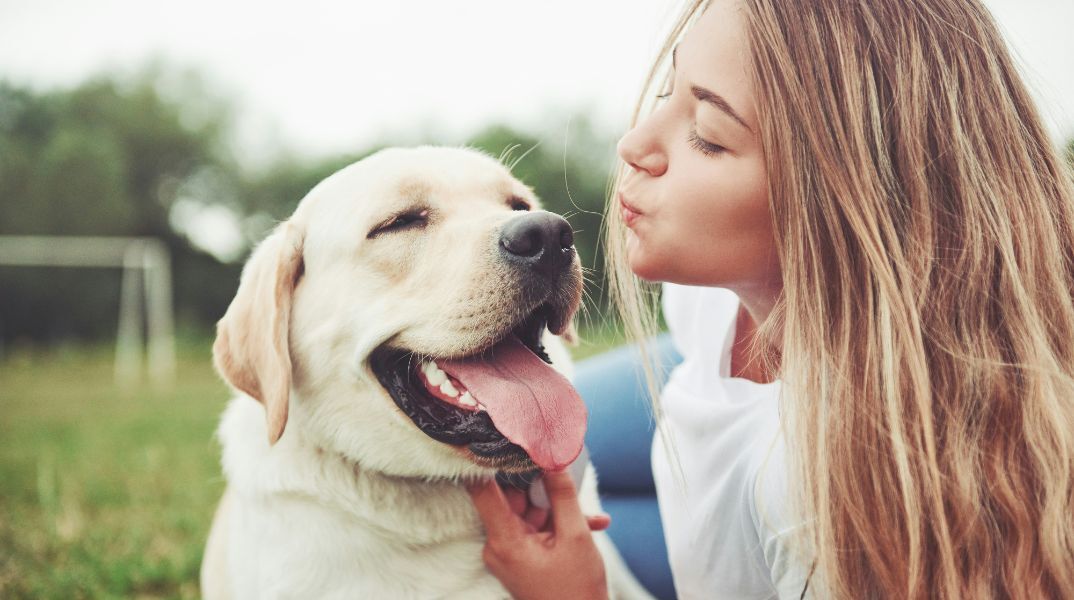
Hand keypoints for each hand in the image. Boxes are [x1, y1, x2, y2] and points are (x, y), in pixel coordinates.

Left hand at [468, 470, 609, 599]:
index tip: (495, 437)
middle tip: (563, 477)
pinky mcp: (520, 558)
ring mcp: (509, 553)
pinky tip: (590, 526)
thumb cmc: (577, 590)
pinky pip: (536, 530)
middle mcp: (499, 547)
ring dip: (556, 509)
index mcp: (504, 541)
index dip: (486, 462)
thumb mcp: (575, 536)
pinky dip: (558, 526)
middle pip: (511, 499)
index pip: (482, 490)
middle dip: (540, 488)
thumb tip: (552, 458)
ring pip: (529, 513)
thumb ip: (562, 494)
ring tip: (587, 517)